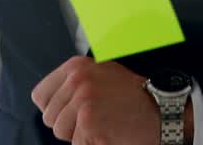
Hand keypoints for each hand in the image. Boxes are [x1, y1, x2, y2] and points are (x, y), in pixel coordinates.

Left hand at [32, 56, 190, 143]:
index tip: (70, 111)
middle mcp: (77, 80)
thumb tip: (50, 100)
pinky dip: (92, 143)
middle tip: (95, 118)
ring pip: (60, 133)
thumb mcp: (102, 75)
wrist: (162, 110)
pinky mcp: (90, 124)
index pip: (40, 96)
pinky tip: (108, 133)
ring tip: (102, 125)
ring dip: (79, 136)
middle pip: (49, 117)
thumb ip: (75, 83)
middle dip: (68, 124)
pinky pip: (77, 144)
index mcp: (76, 67)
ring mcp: (83, 102)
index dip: (54, 109)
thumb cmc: (135, 95)